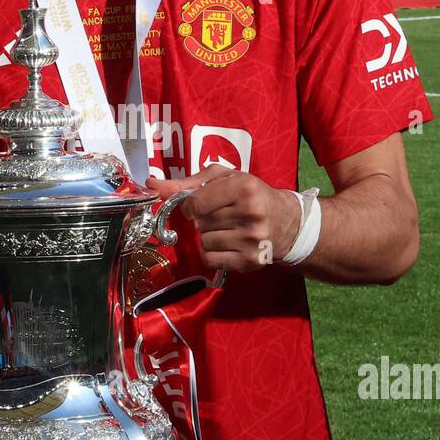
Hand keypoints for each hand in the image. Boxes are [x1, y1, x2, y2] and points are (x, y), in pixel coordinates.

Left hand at [145, 166, 301, 271]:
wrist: (287, 222)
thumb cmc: (251, 195)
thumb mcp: (224, 179)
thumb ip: (187, 182)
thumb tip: (152, 184)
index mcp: (243, 187)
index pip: (195, 204)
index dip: (192, 206)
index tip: (203, 205)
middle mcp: (250, 213)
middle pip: (200, 223)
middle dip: (205, 220)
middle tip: (224, 216)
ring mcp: (251, 240)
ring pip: (204, 241)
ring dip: (209, 236)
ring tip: (229, 229)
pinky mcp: (250, 261)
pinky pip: (210, 259)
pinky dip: (212, 253)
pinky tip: (228, 244)